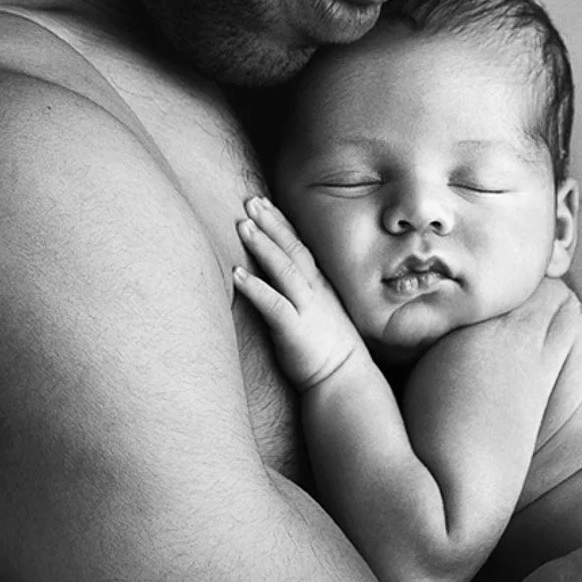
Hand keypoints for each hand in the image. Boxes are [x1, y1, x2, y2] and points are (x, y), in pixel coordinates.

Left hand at [234, 195, 368, 389]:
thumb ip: (301, 294)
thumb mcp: (319, 312)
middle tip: (250, 201)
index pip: (299, 246)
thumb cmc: (327, 349)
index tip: (263, 202)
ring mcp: (306, 309)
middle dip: (271, 223)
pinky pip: (274, 305)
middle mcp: (313, 292)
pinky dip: (255, 287)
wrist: (345, 381)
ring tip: (242, 226)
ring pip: (284, 270)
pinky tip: (236, 274)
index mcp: (319, 286)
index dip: (281, 223)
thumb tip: (280, 281)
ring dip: (263, 246)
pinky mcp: (294, 331)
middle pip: (292, 249)